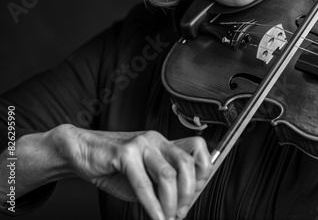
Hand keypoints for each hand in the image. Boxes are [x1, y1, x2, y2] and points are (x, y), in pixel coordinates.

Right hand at [52, 125, 211, 219]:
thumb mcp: (145, 177)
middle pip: (187, 163)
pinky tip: (155, 216)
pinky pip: (143, 183)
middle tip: (180, 211)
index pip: (198, 149)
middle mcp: (156, 140)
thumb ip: (162, 187)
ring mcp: (141, 144)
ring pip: (167, 174)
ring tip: (166, 217)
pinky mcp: (124, 153)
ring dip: (170, 202)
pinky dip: (151, 205)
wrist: (81, 152)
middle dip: (188, 193)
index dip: (202, 173)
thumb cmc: (114, 167)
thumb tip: (181, 207)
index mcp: (165, 143)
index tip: (193, 195)